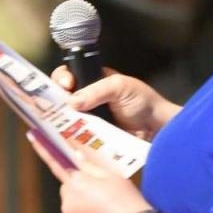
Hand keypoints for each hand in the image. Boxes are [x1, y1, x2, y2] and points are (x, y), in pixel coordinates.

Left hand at [29, 131, 153, 212]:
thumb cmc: (126, 202)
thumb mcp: (113, 176)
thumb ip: (90, 163)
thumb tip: (75, 153)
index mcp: (76, 182)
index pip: (55, 161)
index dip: (44, 148)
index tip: (32, 137)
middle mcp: (67, 200)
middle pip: (68, 186)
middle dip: (79, 185)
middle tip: (102, 189)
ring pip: (73, 204)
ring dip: (83, 202)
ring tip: (106, 208)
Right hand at [50, 66, 177, 139]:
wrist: (157, 127)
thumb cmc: (141, 101)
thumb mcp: (119, 87)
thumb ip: (96, 91)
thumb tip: (72, 102)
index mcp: (92, 80)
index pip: (68, 76)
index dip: (62, 79)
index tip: (66, 85)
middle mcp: (86, 99)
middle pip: (62, 97)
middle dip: (56, 100)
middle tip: (59, 105)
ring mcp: (87, 119)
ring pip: (66, 118)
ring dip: (61, 119)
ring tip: (59, 122)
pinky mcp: (90, 137)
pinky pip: (75, 135)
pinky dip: (70, 135)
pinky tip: (66, 135)